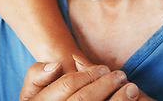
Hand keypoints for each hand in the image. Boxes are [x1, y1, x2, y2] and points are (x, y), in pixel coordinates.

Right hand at [19, 60, 142, 100]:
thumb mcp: (30, 92)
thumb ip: (37, 75)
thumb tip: (57, 65)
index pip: (67, 85)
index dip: (88, 74)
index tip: (104, 68)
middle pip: (83, 99)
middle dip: (105, 85)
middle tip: (121, 75)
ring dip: (117, 100)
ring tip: (132, 89)